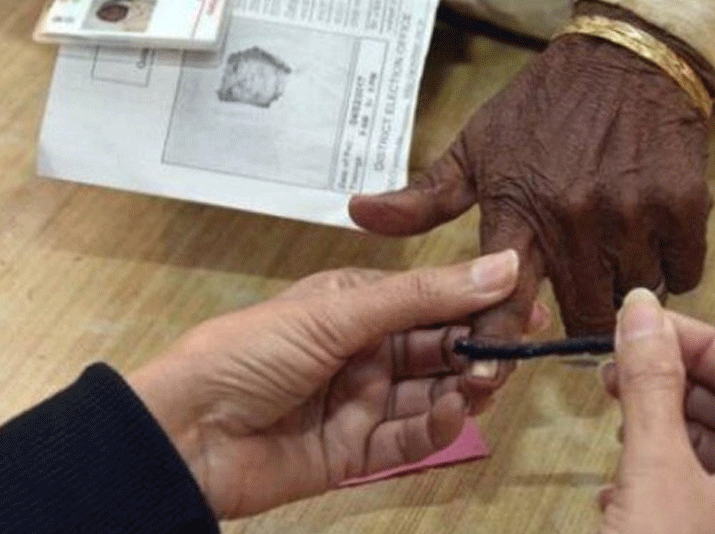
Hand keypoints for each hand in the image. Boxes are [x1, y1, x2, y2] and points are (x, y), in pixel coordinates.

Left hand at [126, 250, 530, 518]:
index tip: (528, 305)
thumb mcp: (338, 312)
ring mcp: (363, 401)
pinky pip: (411, 437)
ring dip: (463, 388)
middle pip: (438, 348)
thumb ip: (424, 295)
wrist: (185, 435)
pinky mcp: (357, 451)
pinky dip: (438, 427)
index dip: (479, 302)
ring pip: (432, 393)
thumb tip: (505, 263)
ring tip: (485, 383)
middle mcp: (365, 350)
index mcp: (356, 304)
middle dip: (476, 349)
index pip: (432, 299)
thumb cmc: (253, 352)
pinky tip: (455, 412)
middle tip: (512, 354)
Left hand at [350, 1, 714, 400]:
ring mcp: (633, 214)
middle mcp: (575, 221)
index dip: (493, 348)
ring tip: (615, 253)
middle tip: (579, 291)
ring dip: (626, 287)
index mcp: (518, 211)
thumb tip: (356, 214)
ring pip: (636, 296)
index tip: (484, 379)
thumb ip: (423, 197)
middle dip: (579, 316)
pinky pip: (685, 272)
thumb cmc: (542, 107)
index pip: (499, 301)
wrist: (627, 55)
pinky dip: (671, 265)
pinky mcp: (684, 205)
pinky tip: (650, 235)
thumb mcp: (476, 146)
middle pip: (582, 316)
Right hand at [598, 289, 714, 533]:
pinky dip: (665, 474)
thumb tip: (641, 311)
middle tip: (622, 364)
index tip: (646, 327)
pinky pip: (707, 492)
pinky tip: (621, 479)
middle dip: (673, 384)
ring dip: (662, 428)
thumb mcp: (656, 470)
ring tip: (617, 413)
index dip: (698, 343)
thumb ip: (651, 385)